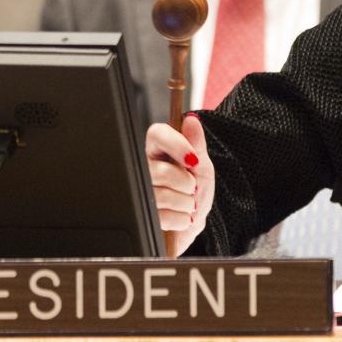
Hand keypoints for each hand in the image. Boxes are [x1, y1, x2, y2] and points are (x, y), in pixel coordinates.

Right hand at [145, 113, 214, 256]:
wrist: (193, 221)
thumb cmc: (196, 190)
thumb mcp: (202, 166)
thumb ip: (197, 144)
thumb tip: (192, 120)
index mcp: (157, 149)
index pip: (156, 134)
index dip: (176, 145)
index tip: (193, 160)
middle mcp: (144, 168)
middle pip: (161, 171)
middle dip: (186, 183)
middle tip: (192, 187)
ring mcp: (139, 192)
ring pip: (162, 196)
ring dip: (185, 203)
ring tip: (187, 203)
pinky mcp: (140, 216)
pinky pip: (162, 217)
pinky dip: (180, 219)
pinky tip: (180, 216)